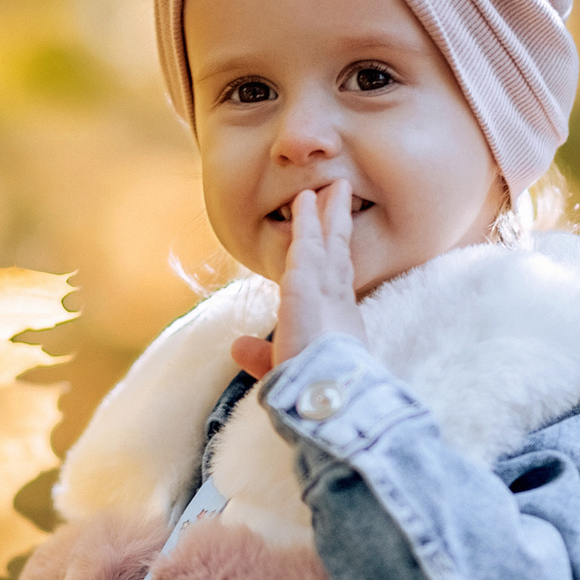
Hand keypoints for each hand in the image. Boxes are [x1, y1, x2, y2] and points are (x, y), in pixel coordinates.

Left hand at [231, 181, 366, 378]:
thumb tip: (237, 347)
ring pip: (329, 241)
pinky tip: (304, 200)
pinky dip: (307, 220)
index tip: (336, 240)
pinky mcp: (307, 283)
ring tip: (332, 186)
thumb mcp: (281, 366)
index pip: (336, 281)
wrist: (324, 393)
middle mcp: (337, 300)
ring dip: (328, 212)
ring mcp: (325, 288)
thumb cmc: (309, 389)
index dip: (335, 257)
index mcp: (337, 321)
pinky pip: (308, 243)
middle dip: (339, 224)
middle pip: (340, 251)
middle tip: (342, 196)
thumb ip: (260, 354)